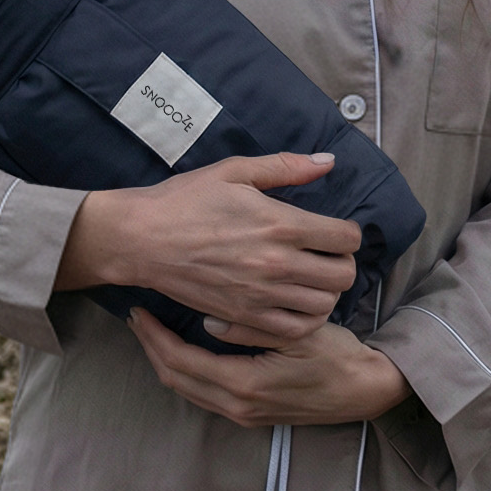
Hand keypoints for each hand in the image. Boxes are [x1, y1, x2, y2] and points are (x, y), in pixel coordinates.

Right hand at [54, 152, 359, 345]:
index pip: (346, 238)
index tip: (334, 230)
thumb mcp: (235, 171)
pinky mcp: (243, 316)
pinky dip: (303, 319)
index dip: (348, 233)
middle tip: (326, 255)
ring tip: (312, 279)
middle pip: (343, 275)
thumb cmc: (186, 200)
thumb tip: (329, 161)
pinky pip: (294, 329)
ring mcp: (261, 295)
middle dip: (343, 262)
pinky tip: (294, 303)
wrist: (142, 239)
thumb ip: (286, 167)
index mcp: (281, 223)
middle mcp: (277, 263)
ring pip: (324, 305)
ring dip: (326, 292)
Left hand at [129, 310, 409, 427]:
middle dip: (151, 347)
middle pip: (176, 378)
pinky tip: (183, 348)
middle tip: (137, 316)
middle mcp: (238, 406)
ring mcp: (244, 414)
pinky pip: (203, 394)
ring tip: (152, 330)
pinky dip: (185, 371)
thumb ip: (253, 328)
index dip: (155, 336)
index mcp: (245, 385)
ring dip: (165, 360)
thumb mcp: (300, 334)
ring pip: (187, 390)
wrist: (364, 390)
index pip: (181, 360)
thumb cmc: (336, 356)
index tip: (140, 310)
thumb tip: (209, 321)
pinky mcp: (251, 414)